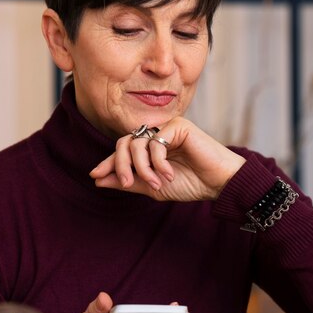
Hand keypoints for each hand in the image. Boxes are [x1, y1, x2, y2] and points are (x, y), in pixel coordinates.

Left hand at [89, 117, 245, 201]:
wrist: (218, 184)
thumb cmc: (190, 184)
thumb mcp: (152, 187)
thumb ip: (127, 181)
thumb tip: (98, 179)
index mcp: (150, 147)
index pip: (122, 150)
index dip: (108, 162)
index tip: (94, 175)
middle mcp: (156, 134)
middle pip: (124, 143)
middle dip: (120, 165)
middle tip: (129, 183)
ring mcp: (166, 128)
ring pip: (136, 144)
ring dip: (142, 168)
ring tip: (157, 183)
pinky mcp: (178, 126)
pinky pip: (155, 143)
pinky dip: (158, 163)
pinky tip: (169, 174)